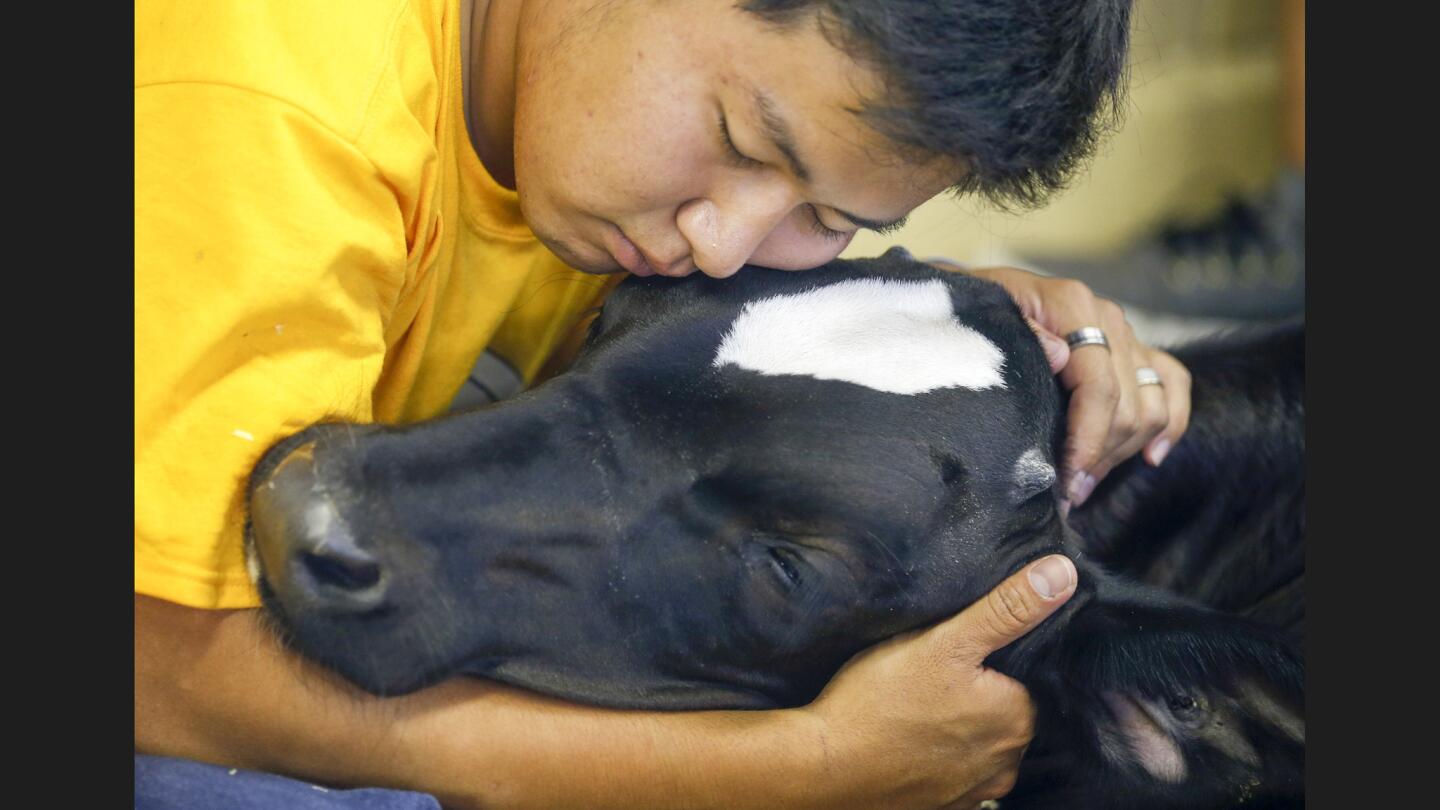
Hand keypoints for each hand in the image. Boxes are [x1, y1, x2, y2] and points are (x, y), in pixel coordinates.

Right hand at [800, 555, 1077, 809]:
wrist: (825, 766)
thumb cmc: (881, 701)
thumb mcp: (945, 641)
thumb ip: (1007, 609)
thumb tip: (1063, 574)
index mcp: (1019, 717)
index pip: (1026, 675)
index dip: (994, 658)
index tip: (958, 649)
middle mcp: (1009, 761)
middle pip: (1004, 710)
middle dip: (978, 691)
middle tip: (932, 671)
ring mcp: (976, 790)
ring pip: (979, 742)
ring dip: (960, 726)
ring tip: (919, 702)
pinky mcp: (945, 805)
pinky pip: (955, 771)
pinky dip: (938, 755)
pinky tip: (910, 737)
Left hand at [961, 265, 1191, 508]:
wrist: (976, 299)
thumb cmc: (971, 314)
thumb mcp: (980, 317)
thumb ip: (1019, 334)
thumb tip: (1060, 355)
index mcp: (1072, 306)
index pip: (1099, 386)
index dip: (1088, 440)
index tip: (1067, 481)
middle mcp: (1107, 318)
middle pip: (1129, 405)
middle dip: (1100, 457)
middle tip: (1066, 494)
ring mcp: (1126, 333)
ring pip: (1151, 405)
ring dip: (1123, 452)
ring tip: (1083, 484)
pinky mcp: (1134, 349)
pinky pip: (1172, 383)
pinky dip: (1170, 423)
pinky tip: (1150, 457)